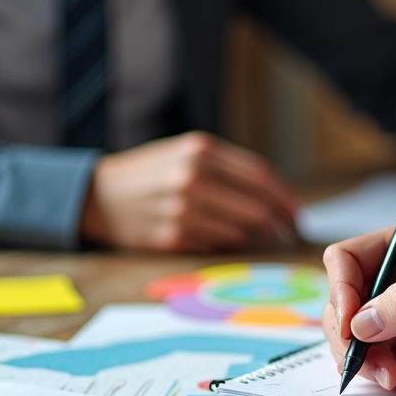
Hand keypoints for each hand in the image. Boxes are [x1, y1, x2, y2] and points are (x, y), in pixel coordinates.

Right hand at [79, 132, 299, 251]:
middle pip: (257, 208)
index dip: (286, 200)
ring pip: (240, 231)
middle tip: (287, 234)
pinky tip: (214, 237)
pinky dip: (224, 243)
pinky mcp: (174, 237)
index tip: (296, 215)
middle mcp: (194, 178)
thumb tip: (274, 196)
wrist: (99, 195)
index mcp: (202, 150)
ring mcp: (183, 209)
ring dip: (249, 235)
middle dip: (279, 225)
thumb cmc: (150, 173)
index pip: (262, 178)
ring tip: (244, 233)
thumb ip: (227, 168)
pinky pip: (217, 245)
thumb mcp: (187, 152)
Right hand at [322, 225, 395, 392]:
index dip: (340, 290)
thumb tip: (361, 322)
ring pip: (363, 340)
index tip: (349, 325)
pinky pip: (387, 364)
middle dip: (352, 338)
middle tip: (370, 366)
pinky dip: (392, 376)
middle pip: (348, 305)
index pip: (349, 261)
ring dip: (371, 363)